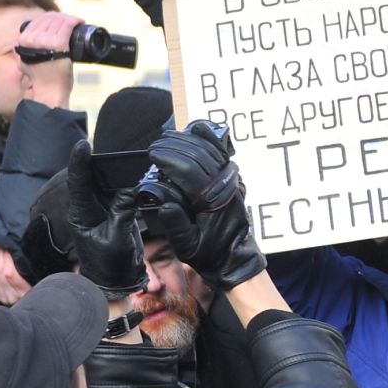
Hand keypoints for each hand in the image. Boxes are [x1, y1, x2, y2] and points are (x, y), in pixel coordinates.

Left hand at [0, 244, 33, 304]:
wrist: (36, 303)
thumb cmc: (40, 287)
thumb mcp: (39, 279)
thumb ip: (28, 269)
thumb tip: (16, 253)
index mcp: (23, 292)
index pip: (9, 274)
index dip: (5, 258)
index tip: (7, 247)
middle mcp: (11, 296)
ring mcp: (2, 296)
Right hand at [17, 11, 80, 108]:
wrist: (49, 92)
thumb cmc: (42, 80)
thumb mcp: (23, 62)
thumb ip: (22, 51)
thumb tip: (24, 43)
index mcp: (22, 41)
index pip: (38, 21)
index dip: (51, 18)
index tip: (60, 21)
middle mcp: (31, 39)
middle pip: (49, 19)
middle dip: (61, 18)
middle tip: (71, 21)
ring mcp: (45, 41)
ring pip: (59, 21)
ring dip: (69, 18)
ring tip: (76, 22)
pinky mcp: (58, 44)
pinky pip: (67, 26)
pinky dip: (74, 21)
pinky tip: (79, 22)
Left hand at [66, 144, 146, 297]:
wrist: (115, 280)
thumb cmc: (110, 264)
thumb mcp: (117, 239)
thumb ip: (123, 213)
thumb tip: (131, 189)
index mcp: (82, 214)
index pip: (78, 183)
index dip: (79, 163)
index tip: (84, 145)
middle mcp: (88, 208)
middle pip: (91, 177)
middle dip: (100, 161)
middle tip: (113, 148)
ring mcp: (101, 209)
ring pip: (106, 183)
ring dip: (116, 172)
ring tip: (128, 160)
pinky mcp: (114, 212)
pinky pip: (119, 192)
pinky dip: (127, 184)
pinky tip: (136, 176)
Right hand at [143, 120, 264, 289]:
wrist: (235, 256)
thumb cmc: (210, 252)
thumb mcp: (187, 246)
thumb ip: (175, 225)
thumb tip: (163, 204)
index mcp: (211, 200)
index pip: (188, 169)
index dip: (168, 157)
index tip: (152, 154)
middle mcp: (224, 185)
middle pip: (198, 154)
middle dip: (174, 146)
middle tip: (155, 146)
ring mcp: (232, 180)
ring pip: (211, 150)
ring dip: (189, 140)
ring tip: (169, 138)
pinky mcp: (233, 179)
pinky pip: (222, 153)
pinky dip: (210, 139)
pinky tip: (197, 130)